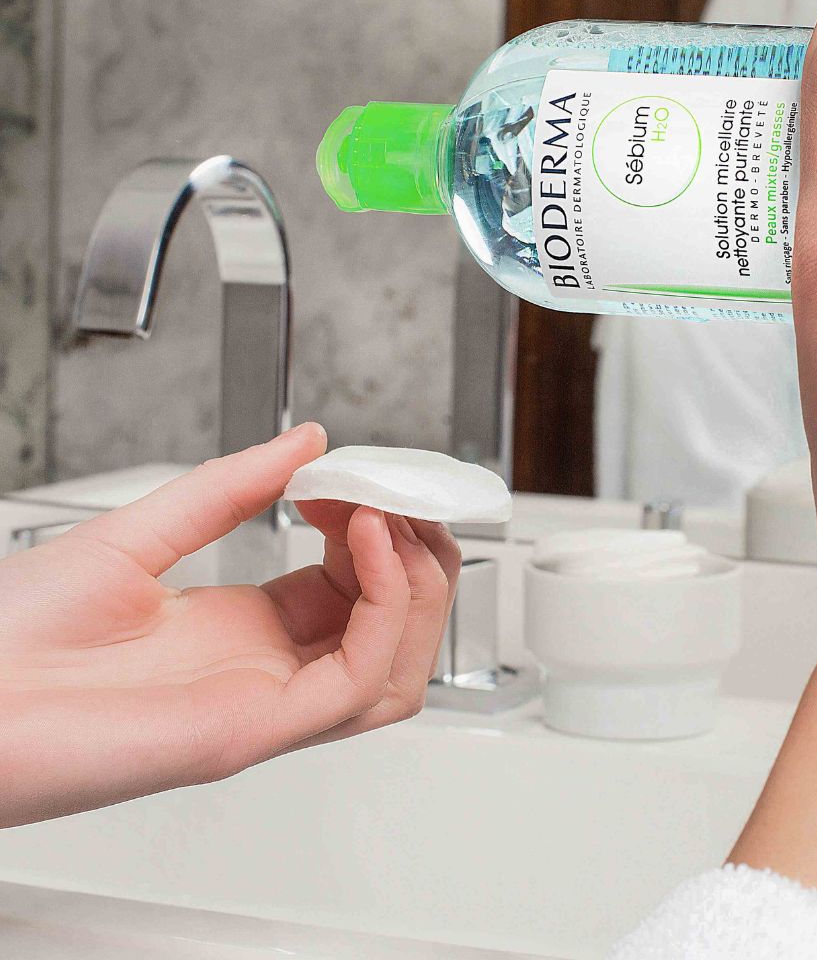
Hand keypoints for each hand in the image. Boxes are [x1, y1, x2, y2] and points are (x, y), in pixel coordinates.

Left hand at [0, 423, 460, 827]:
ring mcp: (266, 706)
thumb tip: (305, 442)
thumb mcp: (143, 531)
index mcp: (246, 631)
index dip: (377, 530)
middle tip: (396, 498)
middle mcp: (267, 672)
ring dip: (419, 587)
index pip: (358, 593)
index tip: (360, 479)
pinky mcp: (254, 730)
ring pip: (399, 671)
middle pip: (396, 637)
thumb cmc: (15, 631)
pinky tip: (367, 542)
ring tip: (387, 518)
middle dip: (419, 558)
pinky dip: (387, 605)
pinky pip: (360, 677)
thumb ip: (233, 487)